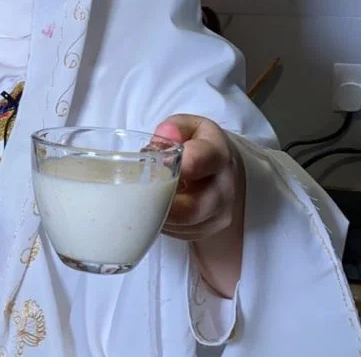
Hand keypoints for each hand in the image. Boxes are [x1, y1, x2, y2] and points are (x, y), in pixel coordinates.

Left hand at [154, 114, 243, 240]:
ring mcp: (218, 214)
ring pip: (181, 224)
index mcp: (217, 153)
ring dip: (156, 213)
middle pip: (191, 207)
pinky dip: (160, 223)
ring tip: (143, 196)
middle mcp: (224, 187)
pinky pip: (178, 233)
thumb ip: (174, 128)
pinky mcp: (206, 230)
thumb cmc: (196, 144)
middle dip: (158, 201)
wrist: (220, 170)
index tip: (158, 165)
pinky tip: (153, 208)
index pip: (203, 160)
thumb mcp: (187, 127)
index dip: (178, 165)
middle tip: (137, 190)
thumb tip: (164, 135)